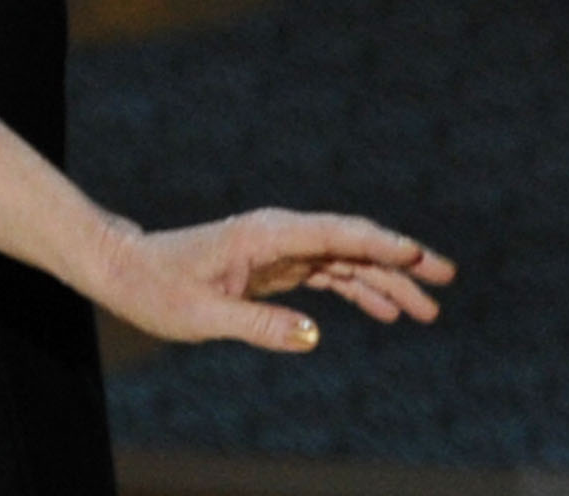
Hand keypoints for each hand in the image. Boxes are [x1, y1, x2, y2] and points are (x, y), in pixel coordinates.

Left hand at [92, 208, 453, 350]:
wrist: (121, 269)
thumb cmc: (154, 288)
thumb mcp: (201, 316)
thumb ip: (258, 324)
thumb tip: (315, 336)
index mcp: (261, 236)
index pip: (331, 233)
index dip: (377, 242)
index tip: (417, 253)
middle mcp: (274, 235)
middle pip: (348, 242)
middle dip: (398, 258)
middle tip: (446, 277)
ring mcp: (276, 249)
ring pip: (343, 259)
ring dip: (385, 280)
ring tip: (427, 310)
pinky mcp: (273, 265)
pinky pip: (326, 273)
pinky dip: (356, 289)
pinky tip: (384, 310)